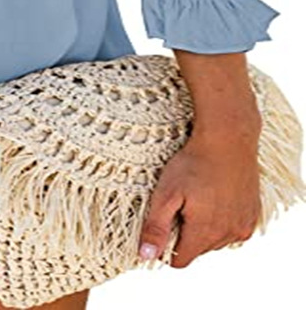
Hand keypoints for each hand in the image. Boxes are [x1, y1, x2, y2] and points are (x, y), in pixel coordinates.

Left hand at [138, 121, 261, 267]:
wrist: (228, 139)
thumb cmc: (193, 163)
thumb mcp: (166, 192)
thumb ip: (156, 226)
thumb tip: (146, 256)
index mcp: (204, 232)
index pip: (180, 260)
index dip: (167, 246)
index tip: (164, 222)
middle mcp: (228, 235)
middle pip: (198, 249)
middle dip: (186, 231)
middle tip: (181, 201)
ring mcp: (243, 225)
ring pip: (216, 240)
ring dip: (205, 225)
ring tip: (199, 196)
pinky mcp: (253, 215)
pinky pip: (233, 228)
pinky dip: (222, 218)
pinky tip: (215, 196)